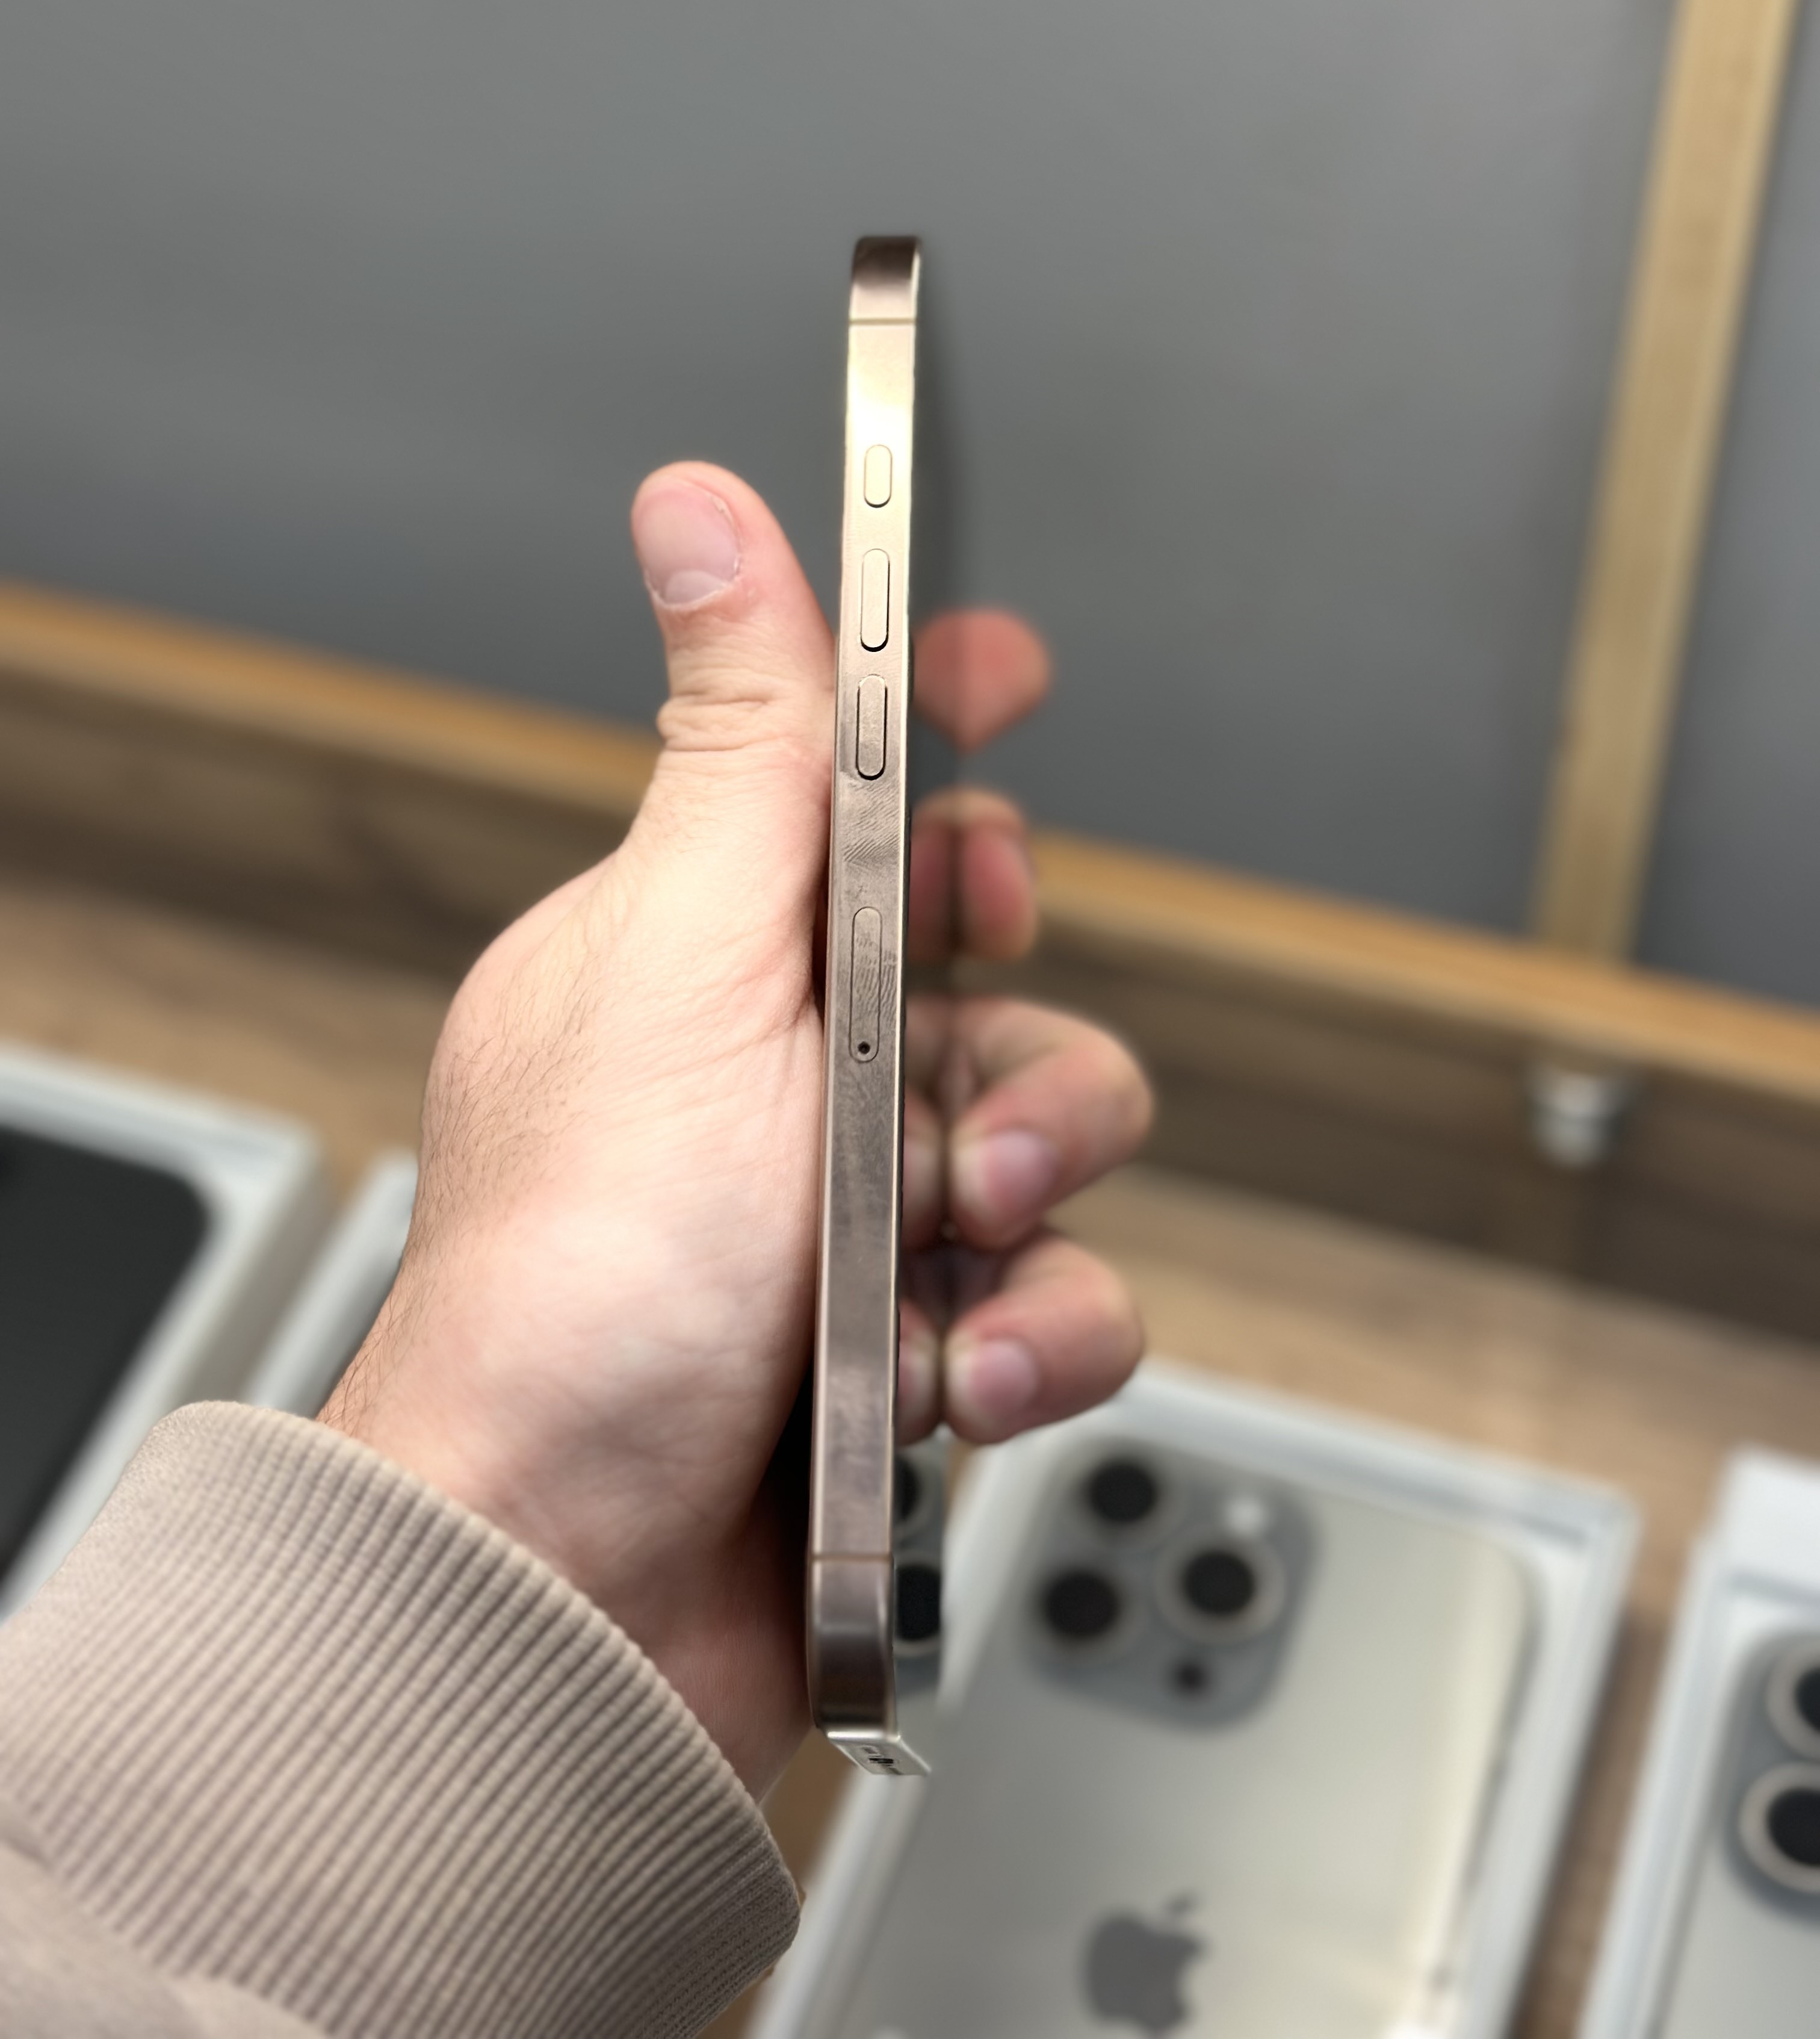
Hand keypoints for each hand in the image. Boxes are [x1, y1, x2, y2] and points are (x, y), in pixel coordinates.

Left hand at [323, 464, 1149, 1794]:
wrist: (569, 1580)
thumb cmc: (587, 1281)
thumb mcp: (687, 957)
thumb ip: (742, 735)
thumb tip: (699, 514)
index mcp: (700, 952)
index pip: (839, 780)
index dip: (933, 712)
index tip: (1001, 665)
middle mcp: (776, 1073)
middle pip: (984, 954)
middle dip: (1010, 995)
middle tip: (948, 1046)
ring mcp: (848, 1216)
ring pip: (1051, 1128)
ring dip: (1037, 1178)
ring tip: (955, 1237)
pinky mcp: (915, 1345)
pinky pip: (1061, 1293)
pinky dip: (1041, 1330)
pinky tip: (967, 1368)